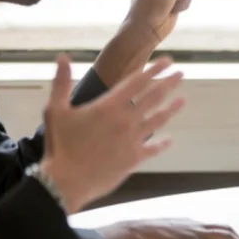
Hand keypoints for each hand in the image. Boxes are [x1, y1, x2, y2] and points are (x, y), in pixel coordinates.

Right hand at [40, 55, 185, 213]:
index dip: (154, 70)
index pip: (138, 82)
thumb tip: (63, 56)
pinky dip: (162, 144)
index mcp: (109, 106)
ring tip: (182, 100)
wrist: (66, 181)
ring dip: (172, 109)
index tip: (168, 61)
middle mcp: (126, 120)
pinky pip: (153, 148)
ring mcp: (133, 139)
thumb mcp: (55, 110)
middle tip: (181, 74)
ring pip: (158, 120)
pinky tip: (169, 140)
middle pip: (154, 97)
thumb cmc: (59, 145)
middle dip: (169, 84)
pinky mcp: (134, 158)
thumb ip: (61, 82)